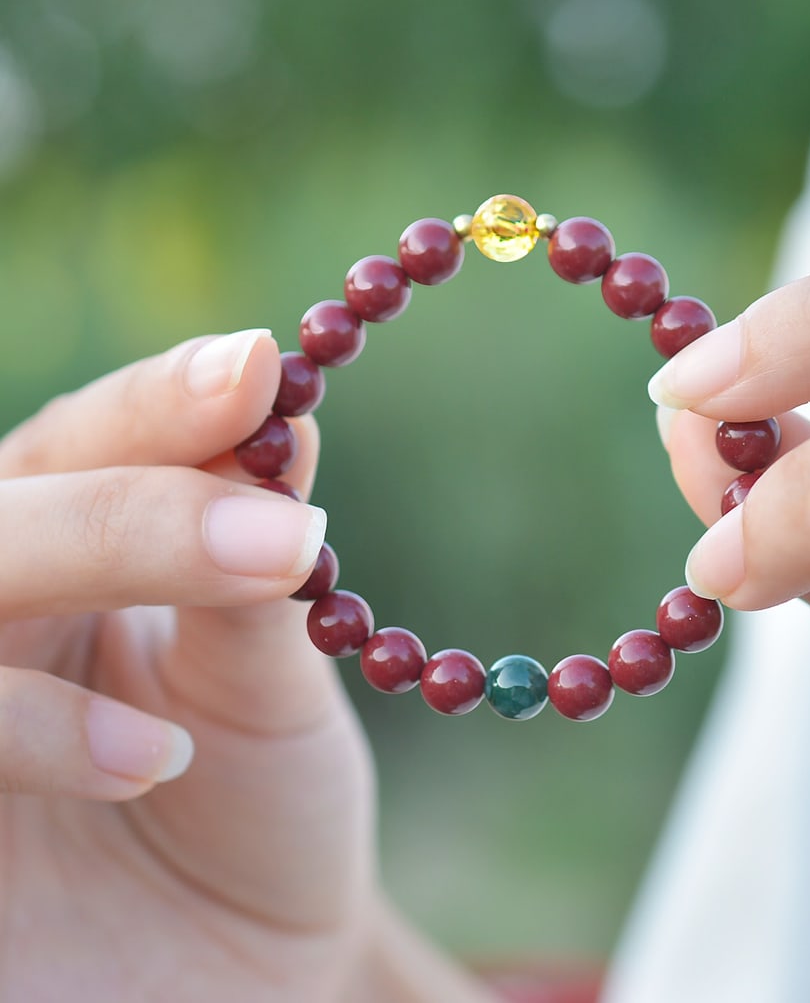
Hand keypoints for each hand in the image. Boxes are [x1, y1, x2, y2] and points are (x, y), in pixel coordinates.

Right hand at [0, 331, 493, 1001]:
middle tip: (276, 531)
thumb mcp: (267, 692)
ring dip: (76, 597)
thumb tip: (284, 419)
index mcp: (72, 565)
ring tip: (203, 696)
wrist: (242, 978)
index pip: (82, 448)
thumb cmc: (253, 820)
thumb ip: (252, 577)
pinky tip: (143, 760)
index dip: (159, 405)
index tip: (261, 367)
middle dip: (125, 512)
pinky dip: (21, 732)